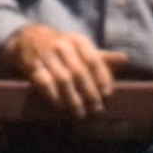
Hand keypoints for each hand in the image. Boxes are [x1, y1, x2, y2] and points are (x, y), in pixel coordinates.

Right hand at [8, 22, 123, 118]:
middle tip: (97, 109)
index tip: (108, 95)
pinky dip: (54, 97)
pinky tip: (62, 107)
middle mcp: (62, 45)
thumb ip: (102, 57)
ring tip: (80, 113)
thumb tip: (125, 59)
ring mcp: (46, 54)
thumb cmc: (62, 48)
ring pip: (64, 79)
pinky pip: (44, 83)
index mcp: (78, 40)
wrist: (27, 39)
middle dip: (90, 93)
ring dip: (73, 99)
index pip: (94, 60)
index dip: (102, 78)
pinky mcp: (32, 65)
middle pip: (80, 72)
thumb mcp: (82, 48)